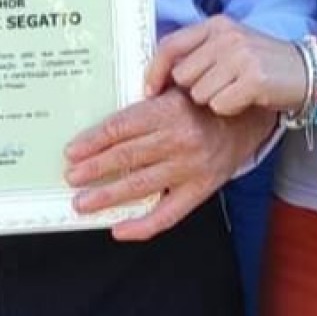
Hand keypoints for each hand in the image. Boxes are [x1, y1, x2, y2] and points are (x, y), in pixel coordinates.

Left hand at [64, 88, 274, 241]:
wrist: (246, 119)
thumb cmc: (202, 102)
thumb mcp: (175, 86)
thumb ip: (145, 99)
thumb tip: (105, 120)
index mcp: (168, 111)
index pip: (121, 128)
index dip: (93, 141)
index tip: (72, 151)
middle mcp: (179, 140)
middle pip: (126, 157)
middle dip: (93, 170)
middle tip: (71, 177)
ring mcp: (190, 168)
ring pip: (140, 186)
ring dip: (107, 196)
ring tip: (83, 202)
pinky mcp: (200, 190)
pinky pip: (167, 214)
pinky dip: (142, 226)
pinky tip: (119, 229)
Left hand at [146, 15, 308, 115]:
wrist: (312, 70)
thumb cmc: (265, 63)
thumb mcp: (231, 46)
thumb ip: (200, 52)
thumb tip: (161, 74)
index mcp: (216, 25)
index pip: (170, 45)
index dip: (154, 71)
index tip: (149, 90)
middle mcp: (226, 36)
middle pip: (182, 75)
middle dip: (194, 89)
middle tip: (219, 88)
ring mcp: (240, 56)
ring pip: (199, 93)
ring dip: (213, 100)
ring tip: (235, 92)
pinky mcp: (253, 79)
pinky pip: (219, 105)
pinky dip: (230, 109)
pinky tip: (246, 100)